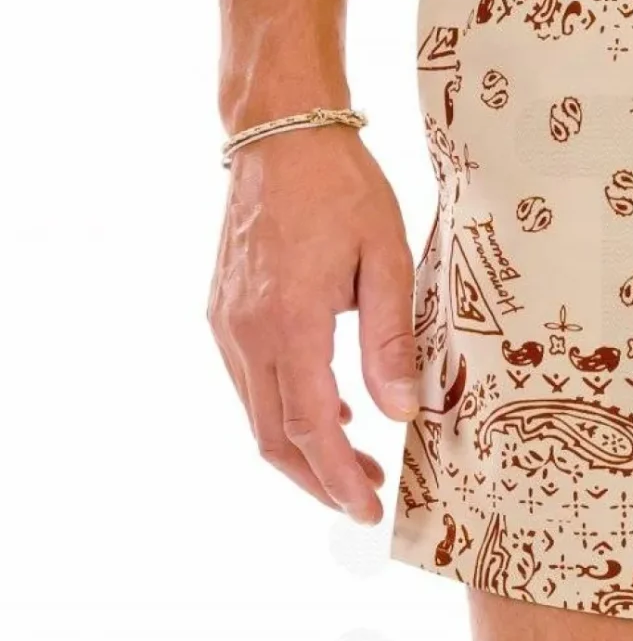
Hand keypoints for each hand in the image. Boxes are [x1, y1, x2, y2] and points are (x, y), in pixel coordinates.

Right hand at [208, 129, 417, 521]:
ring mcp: (228, 322)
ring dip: (303, 450)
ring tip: (358, 460)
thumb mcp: (387, 260)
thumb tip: (400, 412)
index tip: (367, 509)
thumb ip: (390, 342)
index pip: (310, 427)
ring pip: (258, 415)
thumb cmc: (340, 187)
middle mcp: (247, 330)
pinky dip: (286, 411)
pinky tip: (330, 412)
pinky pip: (252, 383)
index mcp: (289, 322)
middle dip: (320, 479)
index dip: (339, 477)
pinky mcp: (225, 311)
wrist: (279, 130)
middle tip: (367, 497)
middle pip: (274, 437)